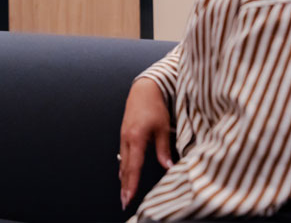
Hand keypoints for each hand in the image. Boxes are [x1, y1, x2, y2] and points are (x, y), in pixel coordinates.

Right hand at [118, 78, 172, 209]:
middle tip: (124, 201)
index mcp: (136, 138)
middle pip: (125, 167)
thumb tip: (168, 167)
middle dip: (125, 185)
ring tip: (124, 192)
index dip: (132, 183)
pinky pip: (123, 154)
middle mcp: (127, 138)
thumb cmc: (154, 106)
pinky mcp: (125, 133)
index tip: (130, 196)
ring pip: (123, 161)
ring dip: (123, 178)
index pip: (134, 166)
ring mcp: (124, 136)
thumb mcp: (163, 128)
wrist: (144, 89)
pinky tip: (123, 173)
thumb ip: (163, 149)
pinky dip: (123, 166)